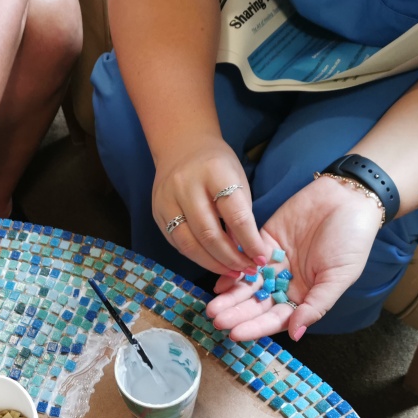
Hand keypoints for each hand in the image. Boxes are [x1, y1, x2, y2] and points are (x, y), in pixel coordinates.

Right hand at [152, 135, 266, 274]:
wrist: (181, 146)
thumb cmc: (217, 165)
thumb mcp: (237, 180)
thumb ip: (240, 214)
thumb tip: (247, 252)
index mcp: (214, 173)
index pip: (235, 215)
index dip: (250, 242)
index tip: (261, 259)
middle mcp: (186, 186)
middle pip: (209, 234)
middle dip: (230, 258)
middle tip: (246, 270)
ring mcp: (166, 200)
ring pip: (189, 244)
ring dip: (212, 263)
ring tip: (230, 271)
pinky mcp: (156, 213)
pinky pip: (177, 243)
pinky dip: (196, 256)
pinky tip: (210, 260)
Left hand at [205, 175, 383, 340]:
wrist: (348, 197)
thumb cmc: (353, 240)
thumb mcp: (339, 276)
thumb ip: (316, 305)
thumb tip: (296, 334)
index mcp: (304, 296)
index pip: (276, 318)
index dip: (256, 327)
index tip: (236, 334)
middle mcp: (285, 284)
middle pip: (256, 304)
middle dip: (237, 314)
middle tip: (217, 320)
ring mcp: (272, 263)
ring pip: (247, 285)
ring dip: (230, 297)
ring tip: (212, 307)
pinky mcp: (262, 242)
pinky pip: (244, 260)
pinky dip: (232, 271)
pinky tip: (220, 282)